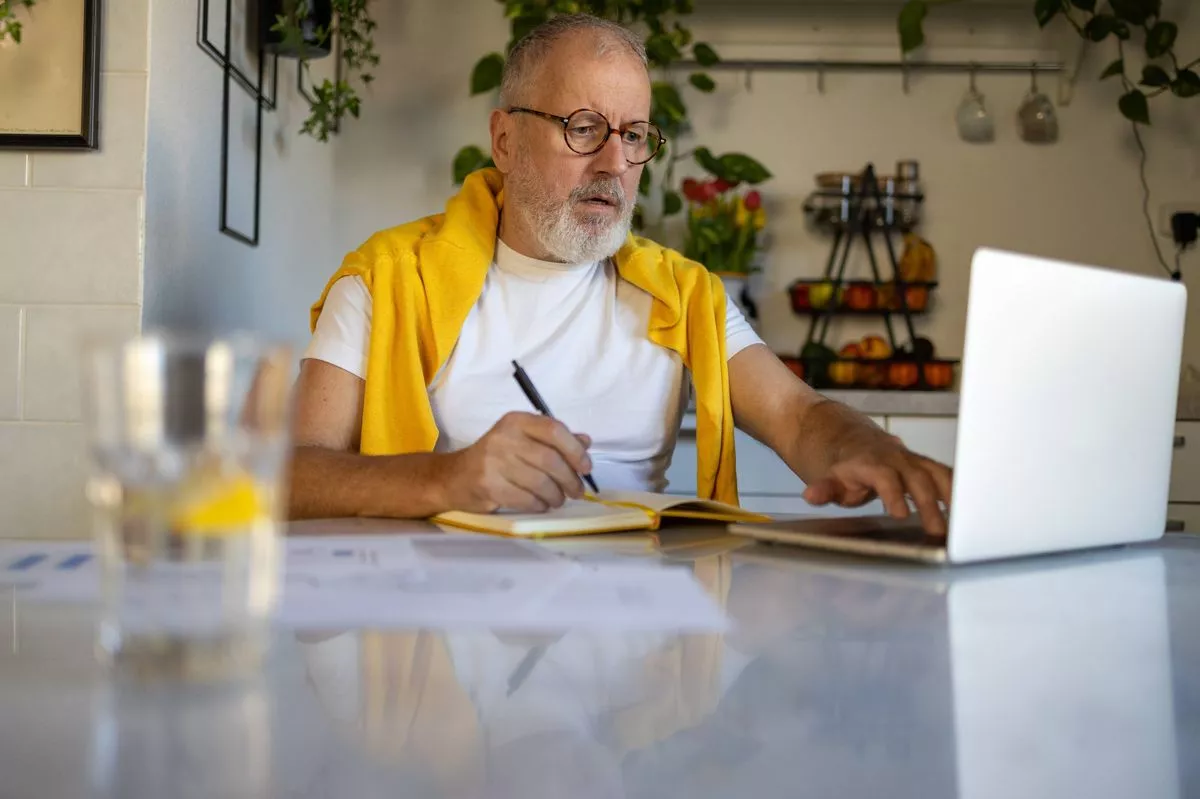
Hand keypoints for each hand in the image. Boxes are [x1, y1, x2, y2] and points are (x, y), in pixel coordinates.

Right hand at [445, 412, 592, 512]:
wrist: (455, 477)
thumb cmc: (496, 457)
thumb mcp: (523, 440)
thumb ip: (554, 440)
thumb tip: (585, 441)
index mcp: (516, 421)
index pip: (554, 430)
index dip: (575, 450)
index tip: (586, 467)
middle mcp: (505, 438)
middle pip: (550, 459)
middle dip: (569, 479)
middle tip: (576, 491)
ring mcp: (494, 462)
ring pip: (540, 482)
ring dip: (556, 495)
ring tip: (558, 499)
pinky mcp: (489, 486)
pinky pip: (526, 499)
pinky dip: (539, 505)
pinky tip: (541, 504)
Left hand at [801, 435, 952, 536]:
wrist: (839, 433)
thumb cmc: (836, 462)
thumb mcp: (825, 477)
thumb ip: (825, 489)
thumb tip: (811, 495)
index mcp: (870, 462)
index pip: (885, 477)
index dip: (893, 494)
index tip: (900, 515)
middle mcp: (894, 457)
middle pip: (917, 477)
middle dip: (929, 504)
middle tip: (937, 531)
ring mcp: (910, 458)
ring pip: (936, 472)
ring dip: (952, 495)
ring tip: (966, 521)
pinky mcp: (922, 463)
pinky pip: (943, 473)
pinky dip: (957, 489)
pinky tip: (972, 509)